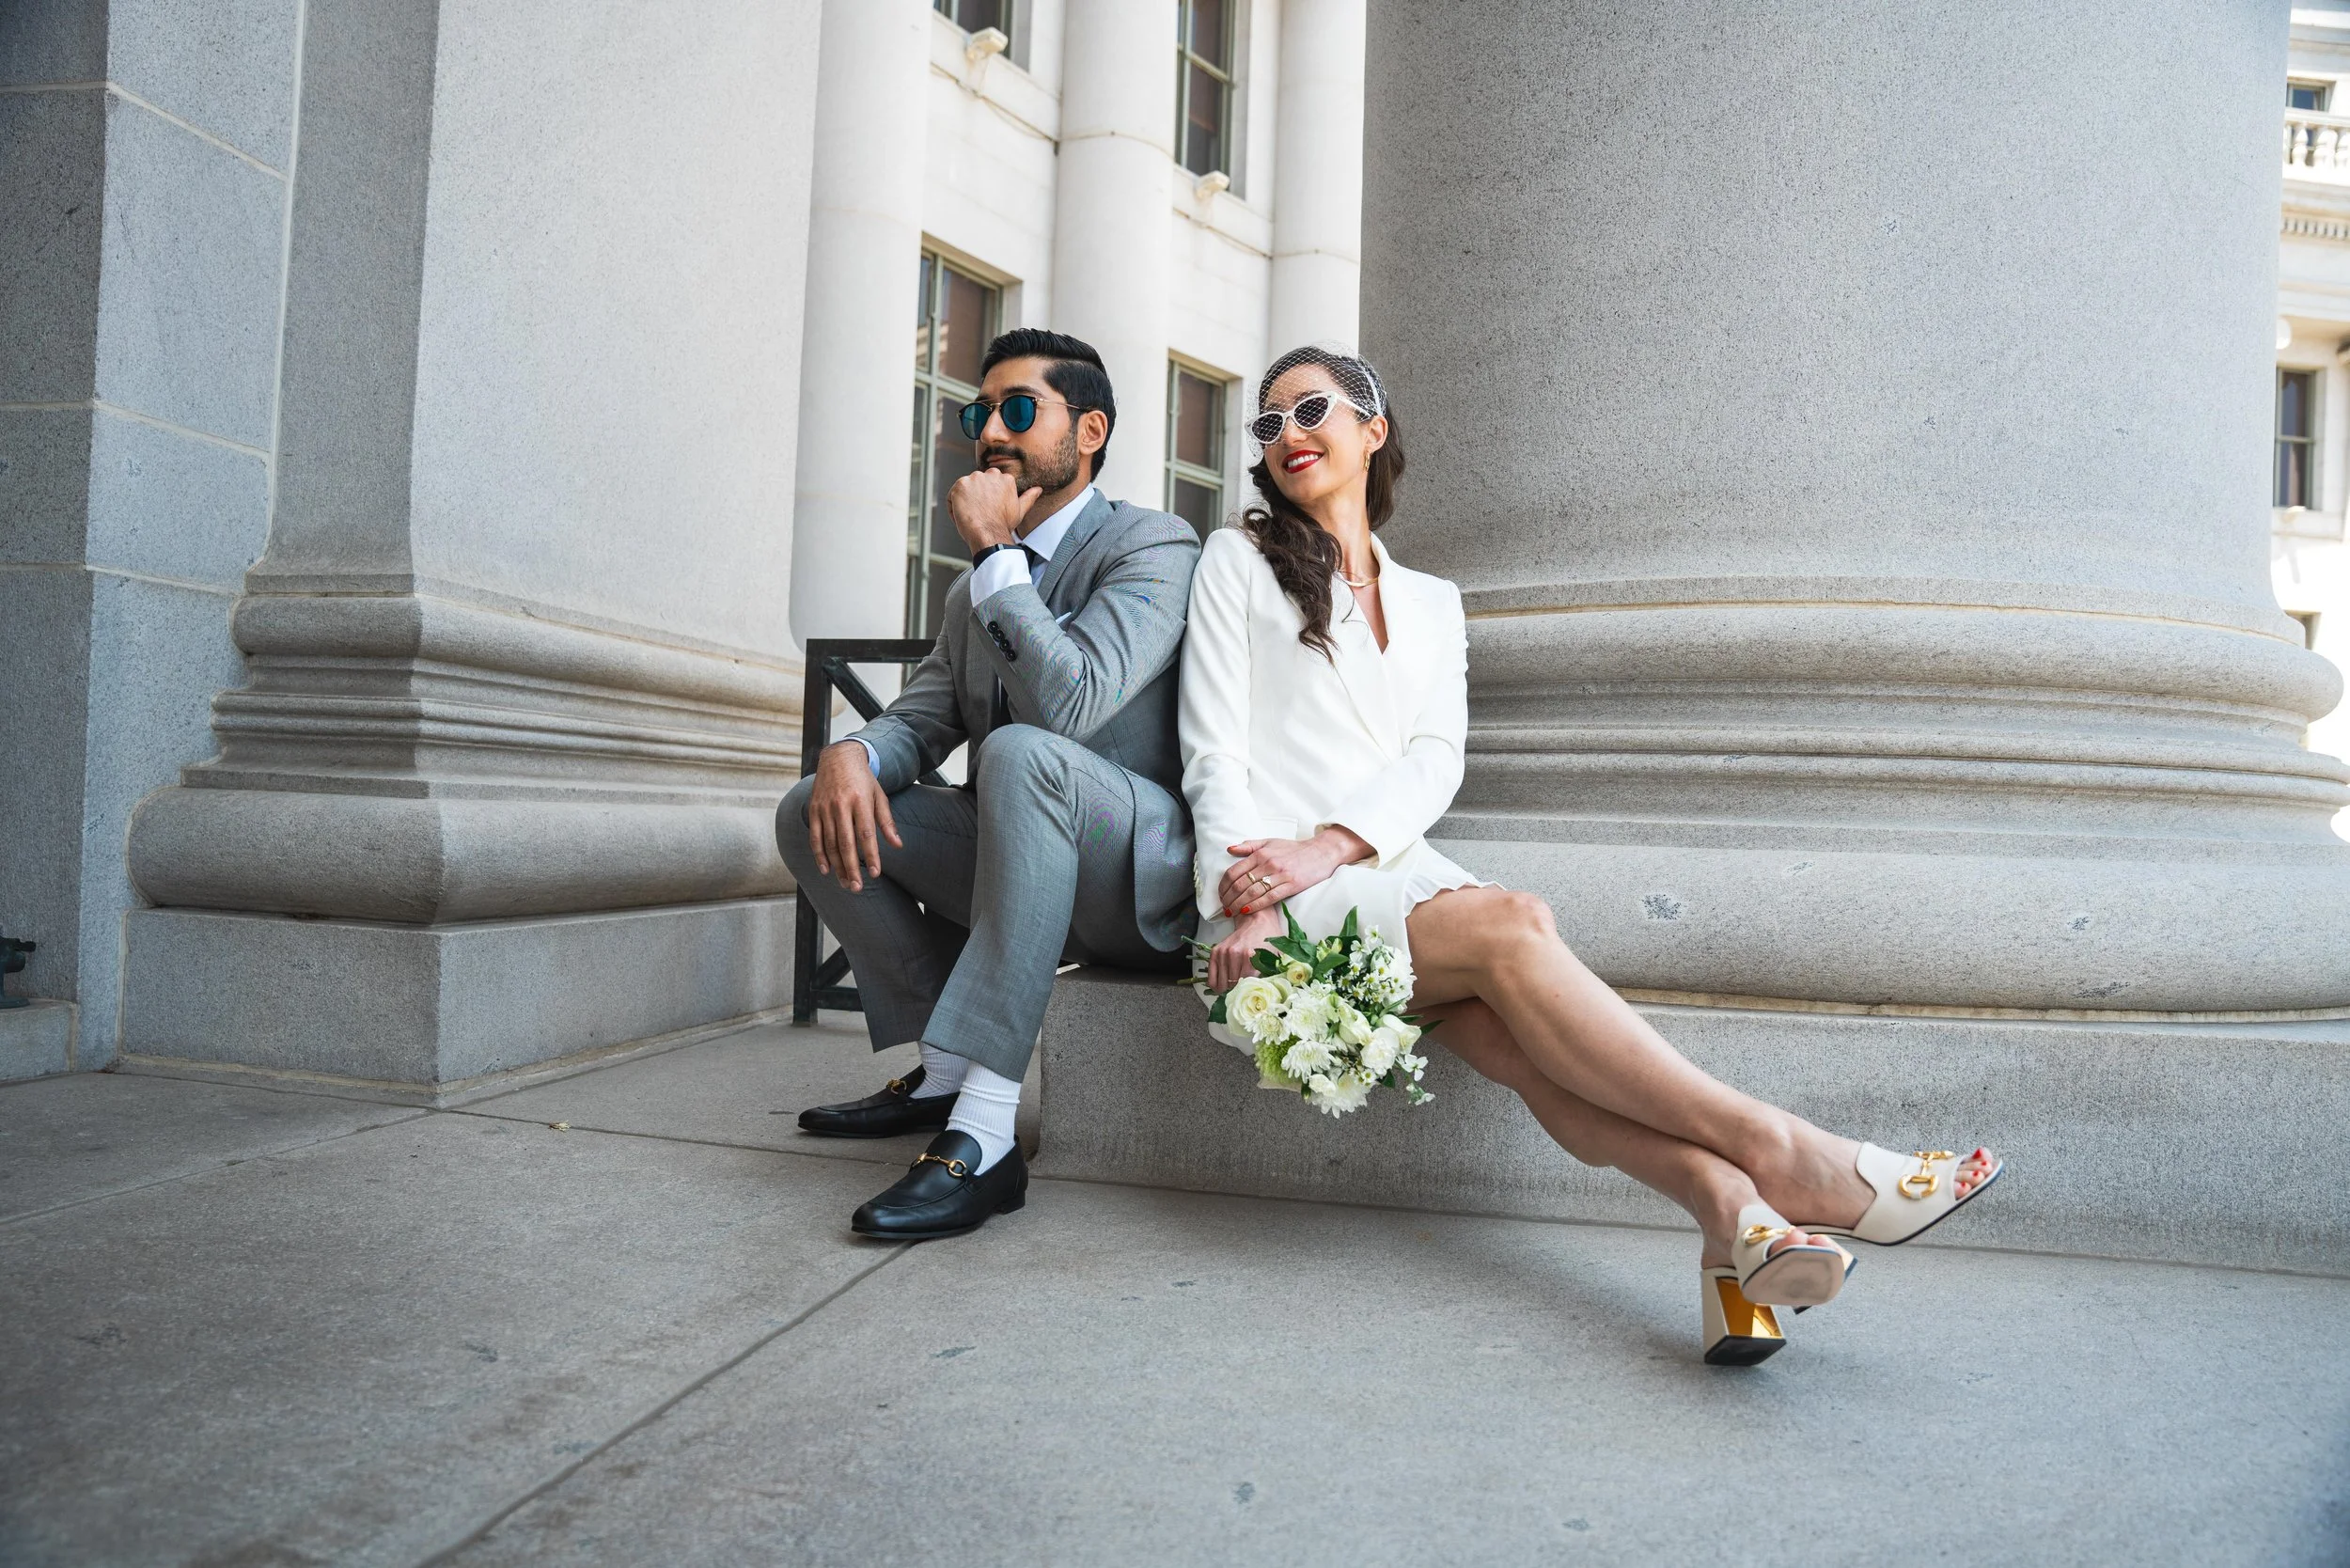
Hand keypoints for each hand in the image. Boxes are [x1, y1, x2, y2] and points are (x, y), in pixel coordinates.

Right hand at [805, 740, 900, 892]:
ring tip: (845, 883)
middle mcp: (841, 805)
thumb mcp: (879, 796)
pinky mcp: (814, 810)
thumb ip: (887, 821)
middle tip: (858, 888)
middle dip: (852, 868)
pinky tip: (826, 870)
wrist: (838, 758)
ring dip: (837, 866)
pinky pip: (815, 837)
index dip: (871, 855)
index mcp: (861, 801)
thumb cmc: (863, 780)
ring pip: (829, 843)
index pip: (866, 834)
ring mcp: (825, 808)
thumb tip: (897, 845)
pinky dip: (819, 855)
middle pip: (846, 843)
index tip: (876, 873)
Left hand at [946, 467, 1038, 553]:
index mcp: (1005, 478)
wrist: (988, 534)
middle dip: (976, 497)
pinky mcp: (960, 485)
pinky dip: (954, 507)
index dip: (988, 499)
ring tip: (972, 517)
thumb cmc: (1003, 524)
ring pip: (964, 490)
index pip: (991, 484)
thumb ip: (1029, 497)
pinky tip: (964, 517)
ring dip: (965, 502)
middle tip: (980, 514)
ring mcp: (974, 479)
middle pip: (977, 484)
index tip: (988, 510)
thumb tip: (1038, 489)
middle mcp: (990, 474)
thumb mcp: (1020, 509)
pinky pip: (952, 496)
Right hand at [1208, 906, 1287, 992]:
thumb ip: (1273, 974)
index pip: (1245, 986)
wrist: (1257, 920)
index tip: (1251, 997)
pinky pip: (1211, 977)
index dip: (1248, 994)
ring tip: (1234, 990)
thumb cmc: (1268, 939)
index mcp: (1251, 957)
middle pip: (1232, 986)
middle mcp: (1235, 954)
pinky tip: (1222, 987)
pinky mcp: (1216, 952)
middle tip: (1243, 994)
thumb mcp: (1276, 956)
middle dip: (1237, 993)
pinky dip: (1215, 985)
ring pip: (1221, 984)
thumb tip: (1269, 994)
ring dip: (1227, 990)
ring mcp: (1223, 953)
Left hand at [1216, 826, 1373, 916]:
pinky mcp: (1292, 885)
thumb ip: (1249, 846)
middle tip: (1224, 908)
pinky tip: (1247, 911)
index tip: (1220, 895)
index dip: (1224, 886)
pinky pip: (1269, 898)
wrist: (1321, 852)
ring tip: (1232, 913)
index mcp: (1260, 853)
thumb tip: (1229, 849)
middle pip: (1240, 884)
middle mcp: (1268, 863)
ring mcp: (1280, 874)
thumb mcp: (1270, 842)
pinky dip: (1255, 906)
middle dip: (1229, 899)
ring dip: (1238, 905)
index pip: (1234, 871)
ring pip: (1252, 892)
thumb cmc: (1294, 849)